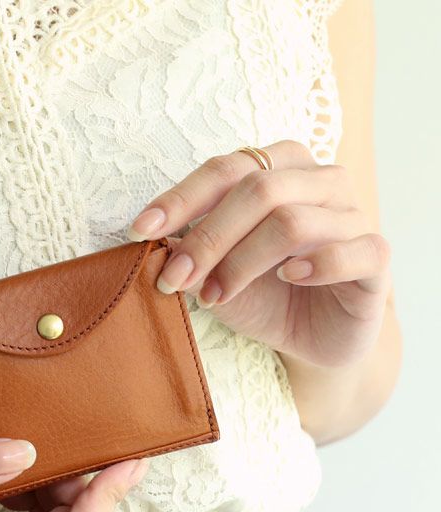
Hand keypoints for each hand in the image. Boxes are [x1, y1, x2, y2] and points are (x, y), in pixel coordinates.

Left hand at [127, 139, 391, 367]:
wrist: (312, 337)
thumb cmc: (263, 295)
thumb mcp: (215, 274)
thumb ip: (190, 252)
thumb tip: (153, 243)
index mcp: (280, 169)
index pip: (226, 170)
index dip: (180, 198)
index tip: (141, 231)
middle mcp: (320, 181)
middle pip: (257, 190)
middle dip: (206, 238)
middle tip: (172, 279)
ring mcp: (353, 215)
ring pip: (293, 222)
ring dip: (242, 263)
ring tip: (214, 297)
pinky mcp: (375, 256)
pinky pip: (350, 251)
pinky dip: (313, 266)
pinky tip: (287, 279)